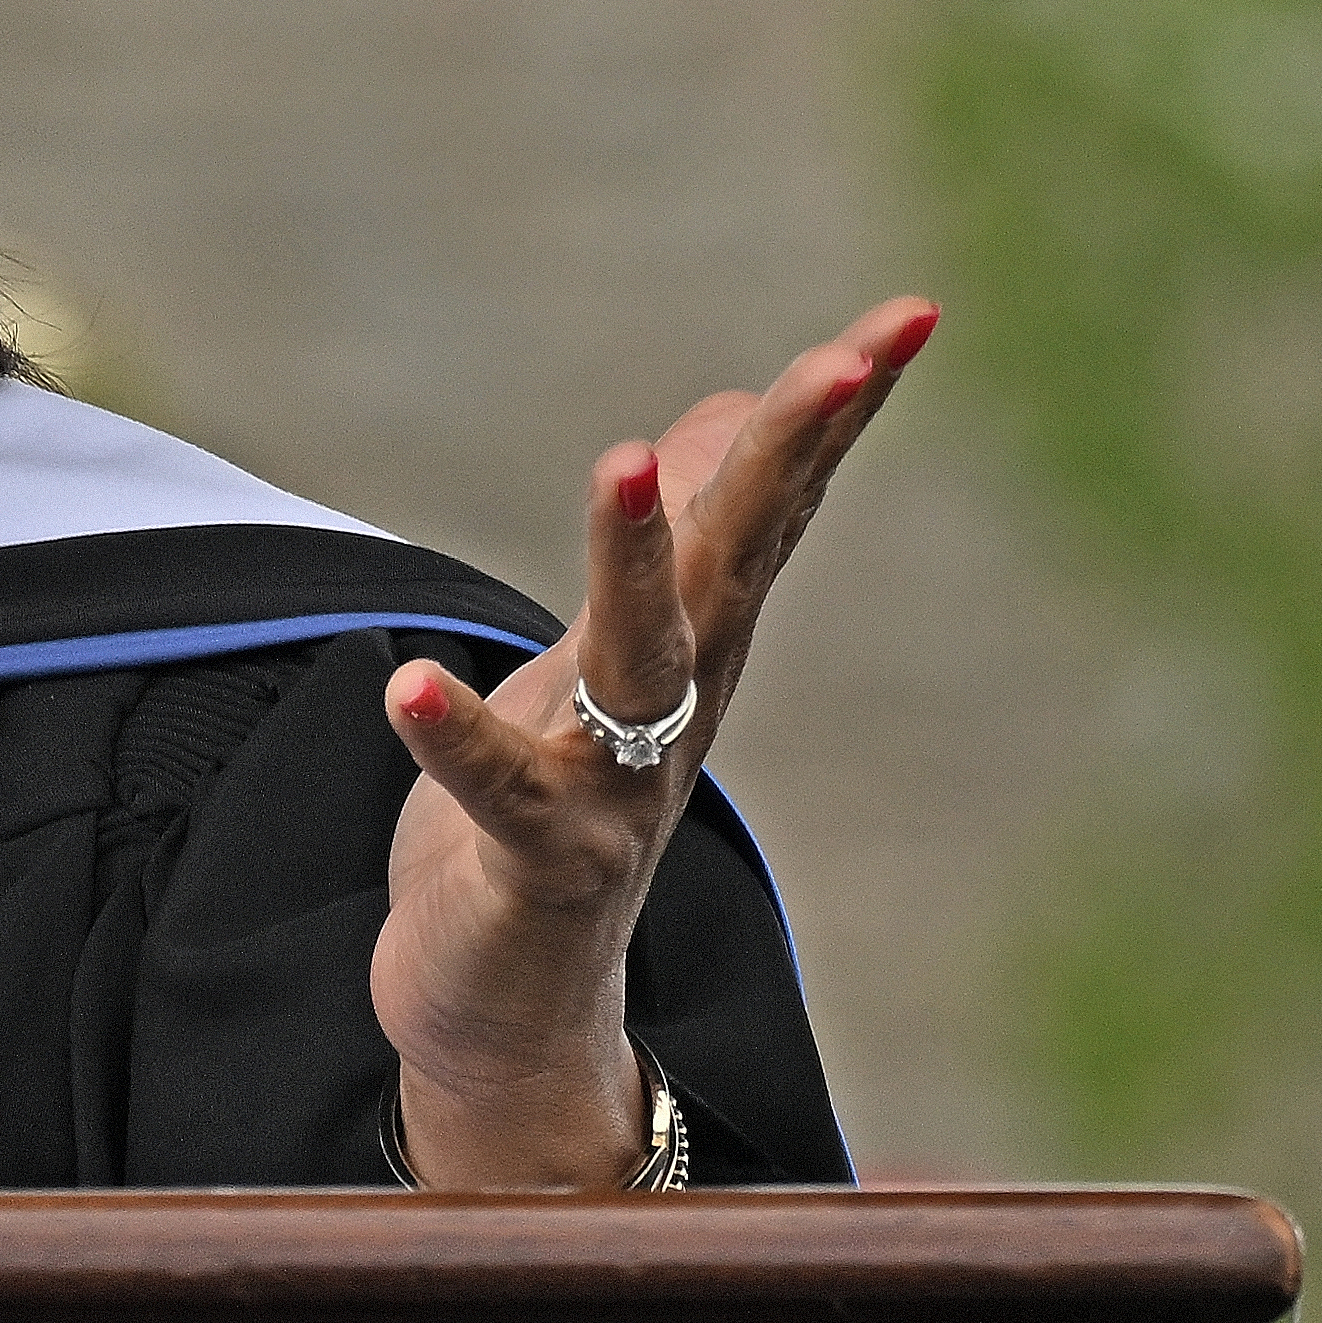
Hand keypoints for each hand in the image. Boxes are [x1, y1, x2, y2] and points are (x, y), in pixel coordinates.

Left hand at [374, 295, 934, 1188]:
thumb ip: (674, 538)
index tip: (911, 315)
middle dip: (790, 460)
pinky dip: (456, 740)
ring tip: (621, 459)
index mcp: (694, 646)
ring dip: (631, 561)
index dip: (839, 412)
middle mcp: (674, 709)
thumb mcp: (614, 657)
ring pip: (637, 662)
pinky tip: (410, 686)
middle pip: (737, 562)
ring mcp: (613, 789)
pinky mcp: (535, 864)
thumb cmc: (559, 813)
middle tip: (836, 362)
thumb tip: (729, 409)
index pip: (775, 507)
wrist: (514, 1006)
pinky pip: (498, 793)